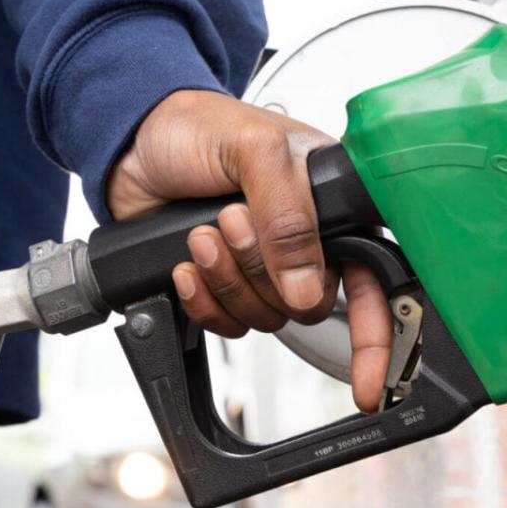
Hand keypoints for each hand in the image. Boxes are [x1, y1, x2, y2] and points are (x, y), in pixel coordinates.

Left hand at [107, 90, 390, 411]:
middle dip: (261, 271)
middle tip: (232, 221)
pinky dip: (203, 300)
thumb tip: (305, 289)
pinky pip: (227, 323)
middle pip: (309, 303)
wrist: (132, 140)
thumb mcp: (254, 151)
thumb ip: (288, 217)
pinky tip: (186, 264)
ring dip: (227, 280)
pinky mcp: (225, 281)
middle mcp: (305, 240)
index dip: (374, 334)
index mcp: (331, 203)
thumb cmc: (199, 125)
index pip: (372, 277)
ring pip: (266, 316)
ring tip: (201, 234)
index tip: (369, 383)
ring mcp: (263, 264)